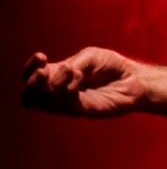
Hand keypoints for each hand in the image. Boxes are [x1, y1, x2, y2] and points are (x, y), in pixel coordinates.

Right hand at [21, 48, 145, 115]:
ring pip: (45, 104)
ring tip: (71, 70)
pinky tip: (80, 78)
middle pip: (29, 98)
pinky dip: (68, 90)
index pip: (29, 78)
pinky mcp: (84, 111)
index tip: (41, 56)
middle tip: (43, 72)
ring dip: (52, 85)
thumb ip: (73, 64)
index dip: (28, 68)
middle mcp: (59, 93)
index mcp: (56, 77)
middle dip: (30, 84)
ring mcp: (70, 104)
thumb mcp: (90, 57)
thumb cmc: (112, 66)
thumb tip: (60, 75)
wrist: (136, 79)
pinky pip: (66, 106)